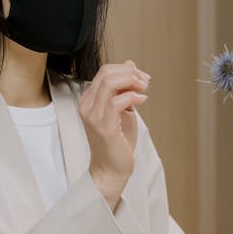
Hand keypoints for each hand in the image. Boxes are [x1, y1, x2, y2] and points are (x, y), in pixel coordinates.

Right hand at [79, 60, 150, 208]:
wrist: (111, 169)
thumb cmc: (118, 142)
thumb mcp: (123, 109)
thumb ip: (124, 88)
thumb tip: (130, 64)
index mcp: (89, 100)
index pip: (105, 72)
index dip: (126, 70)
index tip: (142, 78)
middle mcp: (87, 106)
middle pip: (106, 74)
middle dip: (131, 74)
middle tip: (145, 82)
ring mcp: (93, 116)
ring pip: (109, 84)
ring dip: (132, 82)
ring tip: (144, 90)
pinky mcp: (103, 127)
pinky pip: (116, 102)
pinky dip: (133, 97)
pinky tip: (142, 100)